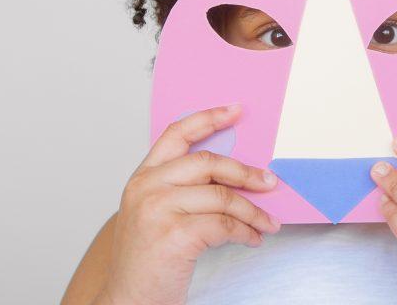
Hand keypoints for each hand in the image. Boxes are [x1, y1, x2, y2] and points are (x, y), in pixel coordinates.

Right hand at [96, 105, 280, 304]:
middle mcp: (146, 188)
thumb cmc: (146, 261)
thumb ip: (182, 189)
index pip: (176, 133)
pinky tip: (252, 239)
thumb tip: (232, 175)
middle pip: (208, 162)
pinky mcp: (174, 235)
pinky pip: (224, 225)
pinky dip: (246, 232)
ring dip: (253, 211)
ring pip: (222, 196)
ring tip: (267, 223)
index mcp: (142, 178)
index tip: (235, 110)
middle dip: (246, 172)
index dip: (208, 118)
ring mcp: (158, 210)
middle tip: (270, 182)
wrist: (127, 301)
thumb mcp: (155, 213)